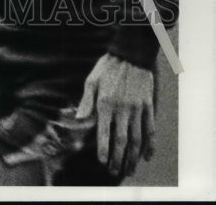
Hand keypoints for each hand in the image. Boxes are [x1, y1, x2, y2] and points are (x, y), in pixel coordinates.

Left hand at [76, 53, 154, 178]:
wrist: (130, 54)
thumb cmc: (107, 67)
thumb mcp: (91, 80)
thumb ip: (86, 101)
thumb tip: (78, 119)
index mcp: (105, 103)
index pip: (104, 132)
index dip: (103, 149)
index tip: (102, 162)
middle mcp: (121, 109)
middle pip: (121, 141)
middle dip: (118, 159)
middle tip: (114, 172)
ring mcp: (137, 109)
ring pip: (136, 140)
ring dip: (133, 158)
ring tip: (129, 170)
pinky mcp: (148, 107)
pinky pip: (150, 130)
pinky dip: (150, 146)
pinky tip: (147, 157)